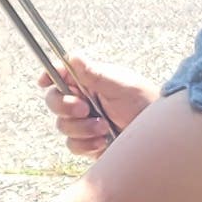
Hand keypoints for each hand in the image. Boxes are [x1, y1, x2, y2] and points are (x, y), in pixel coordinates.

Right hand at [40, 59, 155, 157]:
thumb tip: (73, 57)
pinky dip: (86, 144)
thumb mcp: (120, 84)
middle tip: (84, 108)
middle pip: (54, 100)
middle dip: (64, 106)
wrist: (158, 136)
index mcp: (89, 81)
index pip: (62, 74)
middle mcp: (83, 99)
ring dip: (81, 128)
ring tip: (103, 127)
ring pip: (62, 125)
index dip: (50, 75)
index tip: (44, 81)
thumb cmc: (145, 103)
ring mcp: (84, 122)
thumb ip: (94, 73)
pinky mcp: (88, 143)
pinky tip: (103, 142)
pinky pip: (73, 145)